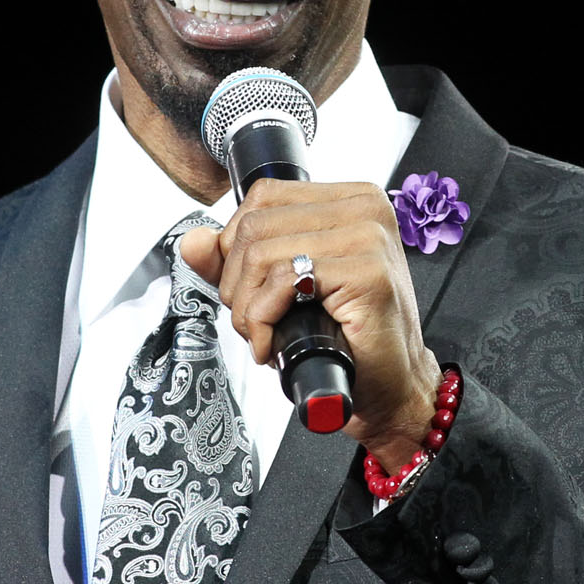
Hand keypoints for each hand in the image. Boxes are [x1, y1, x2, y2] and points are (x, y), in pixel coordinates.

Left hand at [180, 180, 440, 465]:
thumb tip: (194, 241)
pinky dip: (264, 319)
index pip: (263, 197)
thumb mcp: (283, 290)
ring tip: (266, 335)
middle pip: (255, 225)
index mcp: (349, 200)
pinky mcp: (368, 272)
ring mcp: (369, 237)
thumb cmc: (345, 339)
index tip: (250, 289)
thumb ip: (238, 262)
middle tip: (256, 323)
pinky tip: (276, 344)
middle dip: (237, 283)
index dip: (236, 247)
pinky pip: (283, 281)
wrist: (389, 387)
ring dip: (248, 308)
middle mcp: (364, 208)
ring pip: (262, 253)